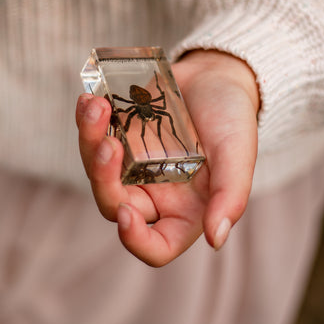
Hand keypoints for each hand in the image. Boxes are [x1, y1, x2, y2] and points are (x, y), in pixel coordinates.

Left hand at [77, 50, 259, 266]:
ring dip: (89, 141)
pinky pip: (91, 139)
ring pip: (95, 170)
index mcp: (185, 212)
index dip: (134, 239)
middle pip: (113, 204)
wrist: (217, 76)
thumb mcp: (237, 154)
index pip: (155, 247)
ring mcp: (132, 166)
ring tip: (96, 108)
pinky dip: (85, 121)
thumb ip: (231, 197)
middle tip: (109, 143)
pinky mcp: (118, 138)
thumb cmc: (234, 120)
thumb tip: (217, 239)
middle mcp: (154, 194)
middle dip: (102, 177)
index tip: (125, 212)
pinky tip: (89, 100)